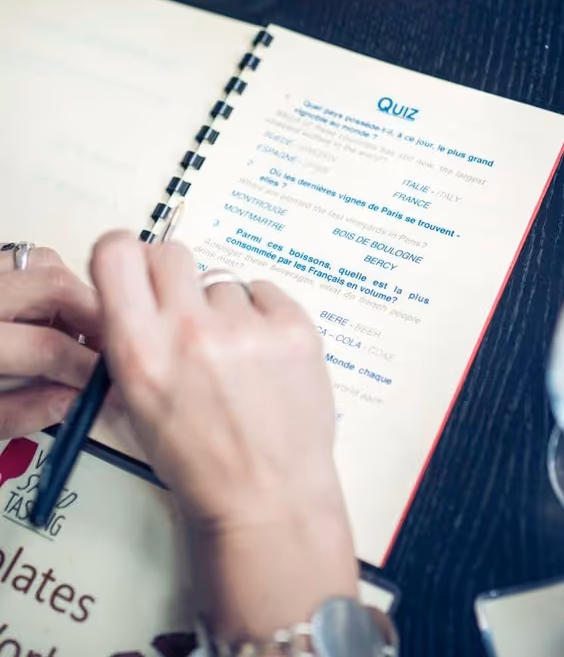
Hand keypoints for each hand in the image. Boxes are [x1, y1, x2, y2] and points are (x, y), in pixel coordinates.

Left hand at [0, 245, 99, 437]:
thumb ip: (20, 411)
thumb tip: (74, 399)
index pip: (45, 346)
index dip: (88, 367)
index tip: (109, 383)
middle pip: (53, 284)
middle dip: (93, 317)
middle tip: (108, 348)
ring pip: (42, 261)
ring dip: (72, 293)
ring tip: (78, 330)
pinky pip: (21, 258)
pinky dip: (46, 280)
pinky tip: (47, 313)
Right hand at [91, 232, 357, 636]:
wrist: (267, 498)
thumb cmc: (198, 462)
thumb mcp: (137, 406)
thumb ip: (129, 340)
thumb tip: (133, 292)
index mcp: (141, 350)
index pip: (116, 252)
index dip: (124, 255)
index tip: (136, 270)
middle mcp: (189, 329)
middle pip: (172, 253)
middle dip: (174, 278)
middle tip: (187, 311)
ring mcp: (247, 327)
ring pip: (223, 281)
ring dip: (224, 309)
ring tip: (236, 357)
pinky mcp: (295, 327)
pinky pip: (264, 291)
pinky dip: (262, 315)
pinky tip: (264, 356)